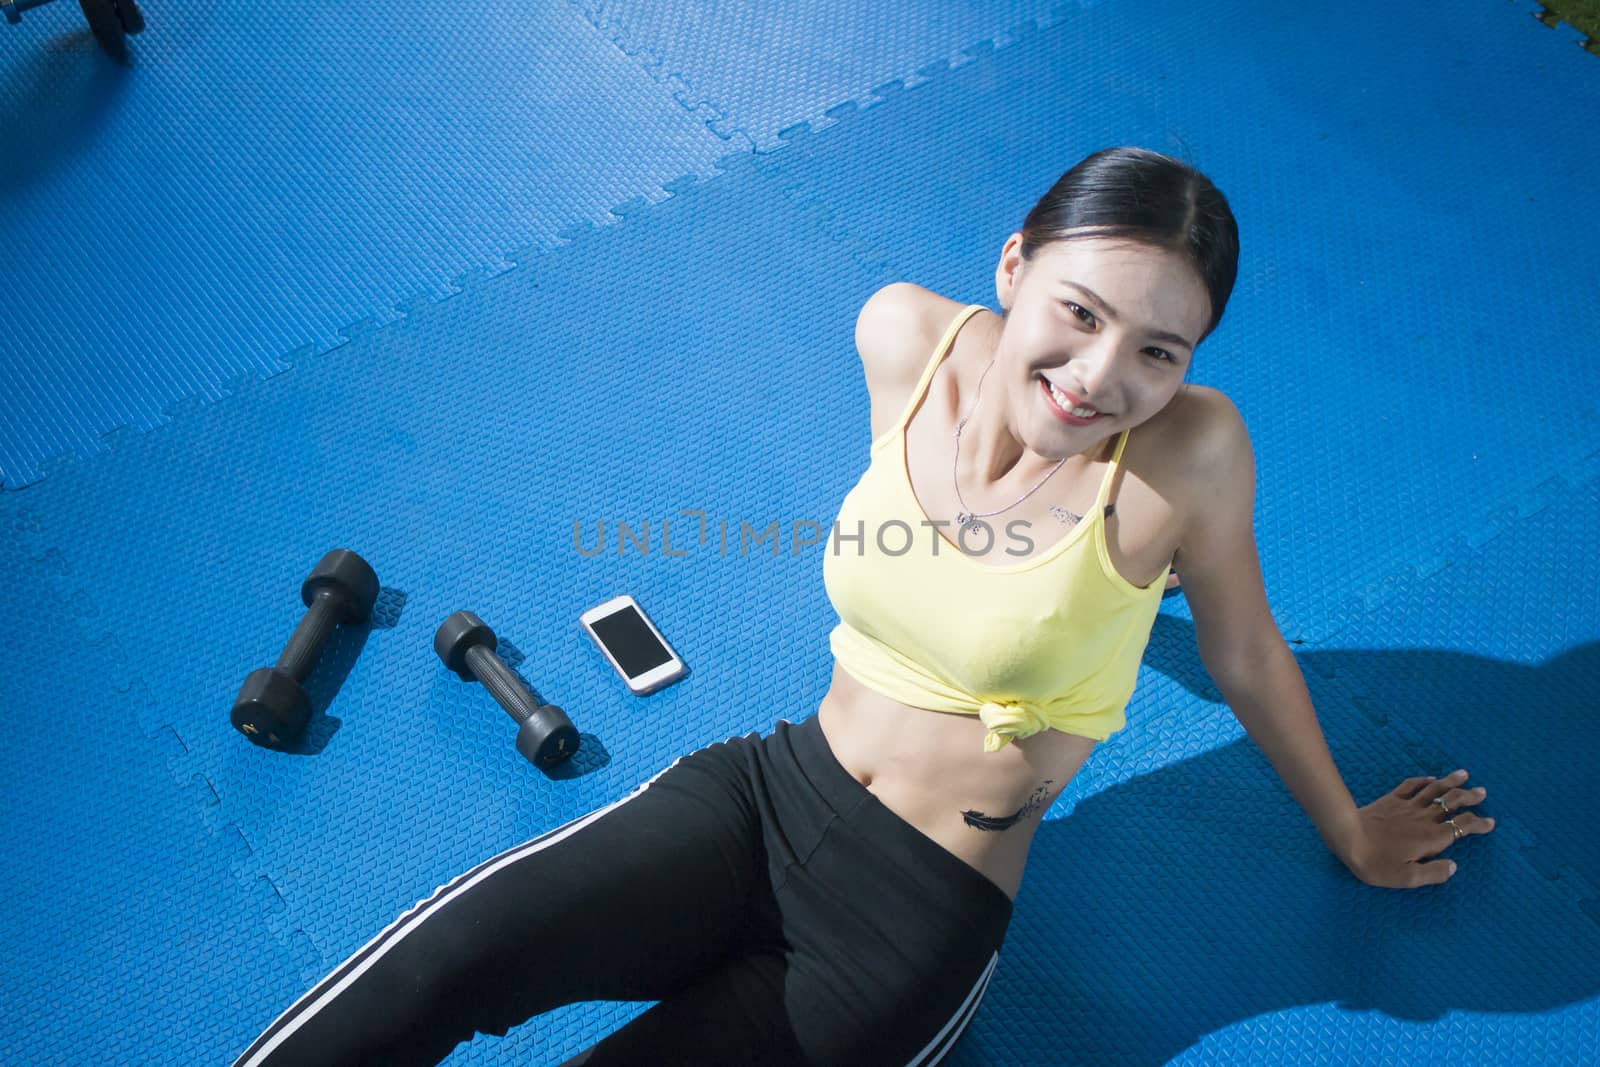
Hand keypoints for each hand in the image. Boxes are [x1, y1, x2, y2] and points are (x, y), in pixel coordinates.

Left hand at [1347, 770, 1495, 887]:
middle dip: (1470, 796)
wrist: (1347, 836)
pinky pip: (1411, 785)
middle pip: (1452, 802)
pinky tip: (1430, 778)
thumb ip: (1433, 873)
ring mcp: (1407, 806)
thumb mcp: (1407, 878)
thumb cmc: (1376, 862)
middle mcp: (1423, 818)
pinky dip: (1424, 780)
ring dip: (1450, 781)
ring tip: (1464, 774)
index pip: (1462, 826)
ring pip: (1434, 790)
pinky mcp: (1391, 799)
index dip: (1478, 824)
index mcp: (1432, 838)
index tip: (1490, 822)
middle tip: (1483, 792)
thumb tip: (1454, 867)